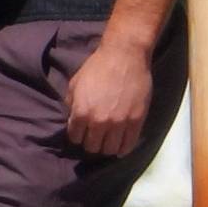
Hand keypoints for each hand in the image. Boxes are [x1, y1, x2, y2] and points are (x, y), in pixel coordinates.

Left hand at [65, 42, 152, 156]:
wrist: (124, 56)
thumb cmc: (97, 66)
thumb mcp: (76, 82)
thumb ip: (72, 103)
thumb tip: (72, 119)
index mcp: (81, 112)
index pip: (75, 138)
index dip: (77, 135)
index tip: (82, 132)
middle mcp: (98, 122)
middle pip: (92, 147)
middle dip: (91, 142)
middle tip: (95, 136)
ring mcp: (118, 124)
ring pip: (110, 150)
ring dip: (107, 146)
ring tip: (108, 139)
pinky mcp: (135, 122)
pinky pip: (128, 146)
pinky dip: (123, 149)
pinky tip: (120, 145)